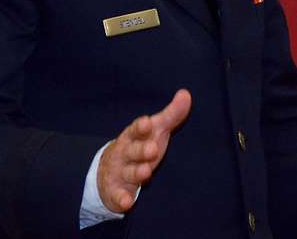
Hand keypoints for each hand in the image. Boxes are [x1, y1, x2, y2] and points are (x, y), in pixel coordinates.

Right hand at [97, 88, 191, 212]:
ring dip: (136, 172)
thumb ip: (171, 115)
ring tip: (146, 172)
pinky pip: (119, 196)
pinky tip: (128, 202)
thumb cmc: (139, 145)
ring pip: (128, 172)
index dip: (141, 127)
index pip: (136, 129)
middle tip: (152, 149)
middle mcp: (125, 153)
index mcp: (133, 136)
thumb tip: (186, 94)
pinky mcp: (117, 191)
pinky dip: (122, 199)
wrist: (109, 170)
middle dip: (141, 150)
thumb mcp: (155, 130)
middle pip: (132, 150)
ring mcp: (120, 172)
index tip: (147, 123)